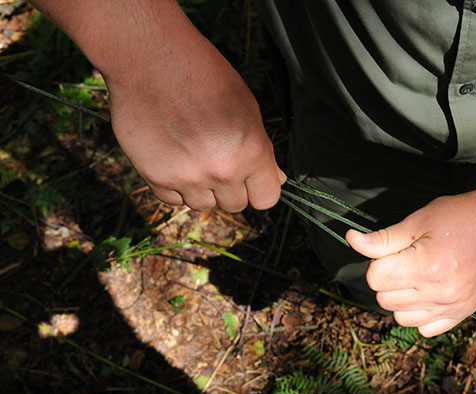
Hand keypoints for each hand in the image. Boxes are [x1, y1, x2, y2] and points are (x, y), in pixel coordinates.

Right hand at [106, 39, 283, 211]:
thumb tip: (277, 179)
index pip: (266, 199)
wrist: (152, 59)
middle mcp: (222, 171)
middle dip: (231, 187)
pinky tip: (174, 157)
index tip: (252, 180)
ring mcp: (187, 177)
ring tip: (193, 154)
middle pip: (235, 205)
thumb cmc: (205, 77)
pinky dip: (175, 185)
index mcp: (252, 153)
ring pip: (203, 205)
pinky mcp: (155, 176)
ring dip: (202, 188)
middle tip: (218, 159)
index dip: (260, 189)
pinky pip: (173, 199)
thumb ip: (261, 150)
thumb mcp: (248, 109)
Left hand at [346, 182, 475, 336]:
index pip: (375, 277)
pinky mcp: (462, 313)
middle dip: (388, 278)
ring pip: (400, 317)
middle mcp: (438, 293)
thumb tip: (352, 240)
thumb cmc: (462, 216)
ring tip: (416, 276)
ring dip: (401, 298)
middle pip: (384, 298)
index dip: (378, 261)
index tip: (394, 250)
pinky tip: (428, 293)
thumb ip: (383, 238)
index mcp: (424, 267)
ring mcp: (451, 307)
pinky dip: (420, 314)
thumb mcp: (418, 221)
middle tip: (406, 259)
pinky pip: (425, 329)